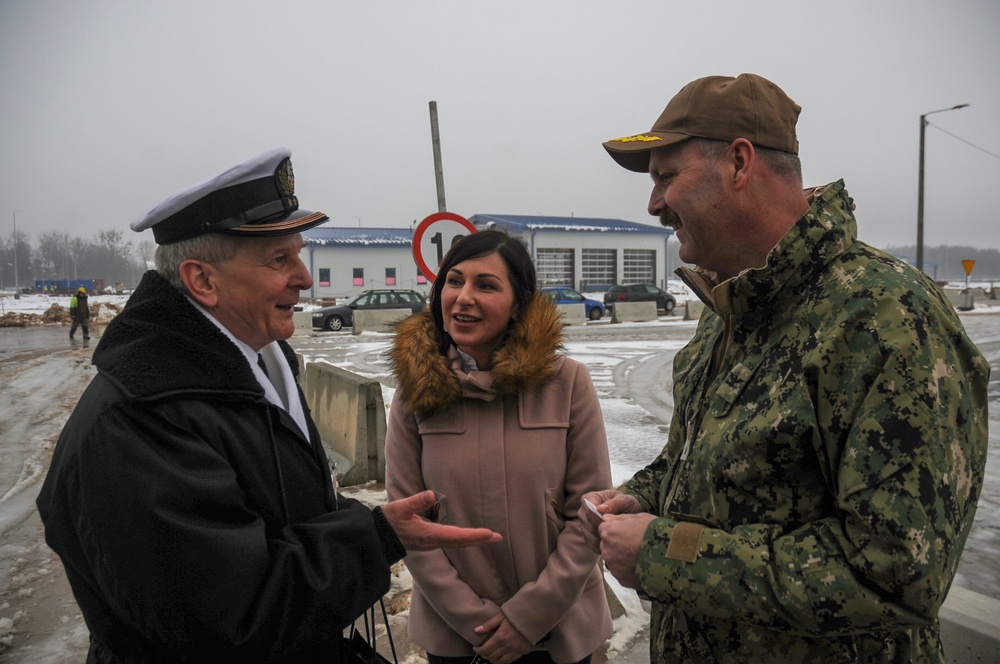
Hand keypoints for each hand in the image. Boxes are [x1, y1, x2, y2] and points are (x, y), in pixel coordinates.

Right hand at [382, 490, 502, 550]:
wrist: (378, 537)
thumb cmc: (388, 521)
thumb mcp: (399, 508)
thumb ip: (415, 501)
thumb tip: (432, 494)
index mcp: (429, 534)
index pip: (456, 535)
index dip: (473, 535)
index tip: (489, 534)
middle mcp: (433, 541)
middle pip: (461, 542)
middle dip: (480, 540)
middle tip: (498, 537)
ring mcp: (432, 543)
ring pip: (457, 543)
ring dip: (474, 540)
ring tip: (489, 537)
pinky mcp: (429, 541)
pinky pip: (451, 542)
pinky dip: (464, 540)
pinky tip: (469, 537)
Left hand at [473, 613, 530, 663]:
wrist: (531, 618)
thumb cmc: (515, 616)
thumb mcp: (500, 617)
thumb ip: (488, 624)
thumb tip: (476, 630)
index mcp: (500, 637)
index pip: (485, 649)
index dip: (478, 650)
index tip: (475, 648)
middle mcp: (507, 646)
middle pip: (491, 657)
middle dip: (484, 655)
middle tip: (482, 651)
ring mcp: (515, 651)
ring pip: (500, 662)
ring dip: (493, 660)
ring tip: (489, 655)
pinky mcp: (521, 652)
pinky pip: (510, 661)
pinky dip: (503, 661)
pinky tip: (500, 657)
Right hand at [578, 490, 641, 551]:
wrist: (628, 513)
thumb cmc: (626, 504)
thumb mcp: (625, 500)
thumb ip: (614, 503)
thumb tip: (600, 509)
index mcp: (589, 498)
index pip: (589, 511)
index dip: (600, 519)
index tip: (613, 524)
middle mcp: (582, 512)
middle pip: (588, 525)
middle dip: (602, 530)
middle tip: (617, 532)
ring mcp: (583, 524)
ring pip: (589, 536)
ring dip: (602, 539)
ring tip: (616, 538)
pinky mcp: (587, 536)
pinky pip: (591, 544)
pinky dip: (601, 546)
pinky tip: (613, 543)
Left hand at [599, 512, 655, 587]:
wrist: (669, 556)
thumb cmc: (654, 532)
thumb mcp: (638, 517)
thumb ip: (618, 518)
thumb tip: (605, 518)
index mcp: (609, 532)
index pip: (603, 529)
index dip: (615, 529)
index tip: (626, 532)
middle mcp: (607, 550)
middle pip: (606, 545)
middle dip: (616, 544)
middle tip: (633, 544)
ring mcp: (613, 566)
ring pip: (613, 559)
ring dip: (620, 557)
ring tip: (638, 555)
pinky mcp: (621, 579)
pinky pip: (620, 572)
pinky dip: (627, 569)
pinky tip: (640, 565)